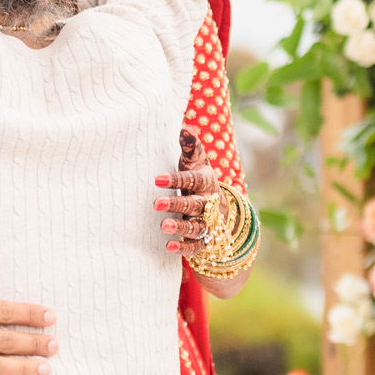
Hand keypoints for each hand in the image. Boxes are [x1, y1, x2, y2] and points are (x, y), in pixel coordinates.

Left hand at [155, 127, 218, 256]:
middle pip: (196, 204)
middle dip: (177, 204)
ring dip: (181, 227)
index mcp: (206, 182)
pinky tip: (168, 247)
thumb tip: (186, 127)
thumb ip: (190, 146)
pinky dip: (184, 248)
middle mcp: (209, 203)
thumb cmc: (198, 179)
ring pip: (197, 226)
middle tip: (156, 204)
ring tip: (163, 226)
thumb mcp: (196, 162)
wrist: (218, 207)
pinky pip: (196, 246)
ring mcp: (208, 223)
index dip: (176, 179)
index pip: (193, 179)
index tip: (156, 179)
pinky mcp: (204, 240)